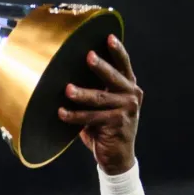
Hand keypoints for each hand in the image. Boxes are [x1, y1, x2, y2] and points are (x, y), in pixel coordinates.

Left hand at [58, 35, 143, 174]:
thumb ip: (97, 88)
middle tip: (88, 56)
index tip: (109, 37)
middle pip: (113, 77)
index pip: (124, 65)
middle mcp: (131, 96)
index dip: (117, 50)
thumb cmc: (105, 125)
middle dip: (100, 66)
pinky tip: (61, 112)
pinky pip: (91, 118)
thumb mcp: (104, 104)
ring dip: (81, 94)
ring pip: (100, 98)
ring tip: (67, 89)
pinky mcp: (117, 124)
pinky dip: (74, 116)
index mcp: (128, 86)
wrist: (117, 157)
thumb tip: (71, 71)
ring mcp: (127, 110)